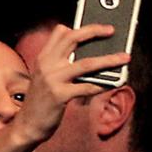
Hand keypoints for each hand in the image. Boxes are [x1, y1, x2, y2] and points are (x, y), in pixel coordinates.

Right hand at [11, 24, 129, 146]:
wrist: (27, 125)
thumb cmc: (41, 102)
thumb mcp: (45, 77)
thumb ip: (60, 64)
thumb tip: (90, 55)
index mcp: (43, 57)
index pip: (60, 32)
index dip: (79, 27)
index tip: (96, 27)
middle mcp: (47, 65)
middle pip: (73, 38)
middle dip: (95, 31)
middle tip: (111, 30)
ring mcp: (52, 80)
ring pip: (86, 63)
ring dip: (109, 60)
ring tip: (124, 58)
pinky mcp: (59, 96)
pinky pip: (87, 87)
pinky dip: (103, 85)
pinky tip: (113, 83)